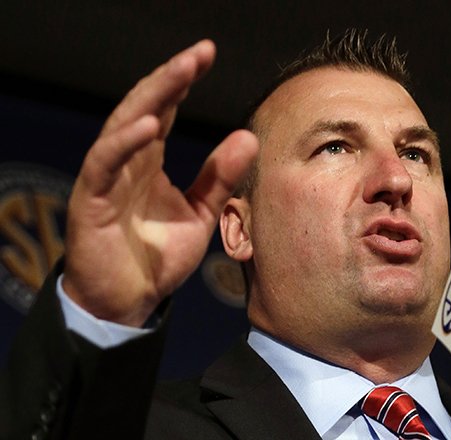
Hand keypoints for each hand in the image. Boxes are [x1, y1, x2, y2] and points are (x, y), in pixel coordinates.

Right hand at [61, 40, 258, 325]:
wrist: (131, 300)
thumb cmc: (158, 256)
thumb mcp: (200, 213)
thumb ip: (220, 177)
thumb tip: (249, 136)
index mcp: (150, 160)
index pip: (167, 110)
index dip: (183, 82)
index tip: (208, 57)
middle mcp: (128, 161)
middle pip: (147, 107)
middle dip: (172, 78)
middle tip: (200, 53)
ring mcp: (107, 177)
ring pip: (124, 125)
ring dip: (152, 97)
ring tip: (181, 72)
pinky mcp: (92, 200)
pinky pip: (105, 164)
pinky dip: (124, 143)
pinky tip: (149, 125)